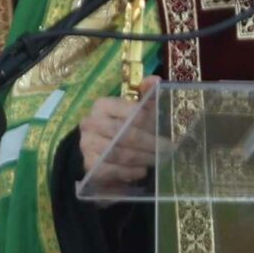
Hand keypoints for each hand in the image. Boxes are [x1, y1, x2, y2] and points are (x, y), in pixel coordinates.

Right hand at [77, 77, 159, 200]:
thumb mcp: (135, 108)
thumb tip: (156, 80)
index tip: (165, 130)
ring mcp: (87, 144)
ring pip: (118, 153)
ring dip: (141, 158)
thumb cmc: (122, 124)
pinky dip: (128, 172)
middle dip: (149, 143)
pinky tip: (141, 171)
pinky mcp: (88, 164)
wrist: (98, 147)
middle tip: (167, 149)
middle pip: (124, 134)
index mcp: (102, 105)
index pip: (130, 112)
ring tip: (157, 160)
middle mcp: (91, 123)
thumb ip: (146, 94)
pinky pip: (110, 170)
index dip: (150, 122)